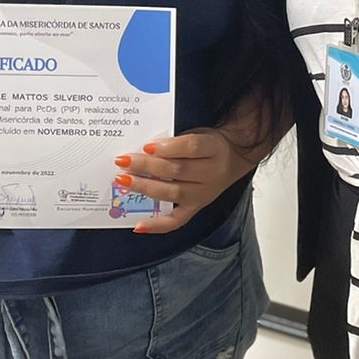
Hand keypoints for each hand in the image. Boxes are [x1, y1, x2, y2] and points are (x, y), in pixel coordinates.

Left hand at [116, 127, 255, 234]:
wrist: (234, 156)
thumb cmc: (209, 143)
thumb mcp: (198, 133)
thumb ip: (175, 140)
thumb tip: (143, 149)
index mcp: (213, 148)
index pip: (191, 147)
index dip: (168, 148)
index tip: (147, 146)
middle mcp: (211, 173)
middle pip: (177, 171)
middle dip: (147, 166)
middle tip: (124, 161)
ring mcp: (203, 194)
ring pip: (173, 193)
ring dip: (146, 187)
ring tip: (124, 180)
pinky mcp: (196, 208)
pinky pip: (177, 220)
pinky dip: (157, 225)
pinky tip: (139, 225)